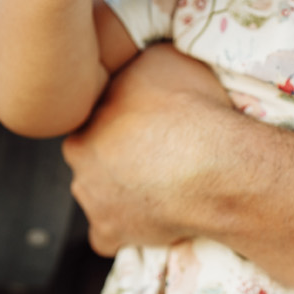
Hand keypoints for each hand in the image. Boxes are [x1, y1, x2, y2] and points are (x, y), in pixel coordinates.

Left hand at [61, 44, 230, 254]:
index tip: (149, 122)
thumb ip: (136, 67)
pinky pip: (109, 235)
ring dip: (122, 191)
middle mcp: (79, 160)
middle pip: (94, 157)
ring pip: (100, 195)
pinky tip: (151, 218)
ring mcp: (92, 200)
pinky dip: (127, 229)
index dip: (123, 120)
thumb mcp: (160, 58)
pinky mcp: (110, 233)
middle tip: (157, 152)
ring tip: (161, 185)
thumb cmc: (190, 108)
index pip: (95, 119)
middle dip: (118, 156)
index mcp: (85, 119)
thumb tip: (136, 63)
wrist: (214, 165)